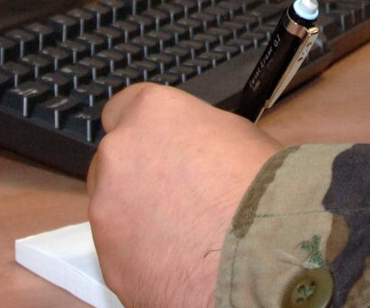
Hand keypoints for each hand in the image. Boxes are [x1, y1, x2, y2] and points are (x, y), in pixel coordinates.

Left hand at [86, 84, 281, 307]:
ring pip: (110, 207)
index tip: (155, 147)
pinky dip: (138, 253)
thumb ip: (195, 135)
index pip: (122, 109)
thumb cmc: (263, 192)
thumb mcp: (238, 136)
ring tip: (180, 234)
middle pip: (112, 161)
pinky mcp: (107, 257)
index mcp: (152, 113)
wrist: (263, 257)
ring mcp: (106, 208)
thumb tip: (190, 147)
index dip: (143, 132)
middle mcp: (119, 154)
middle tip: (174, 196)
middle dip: (136, 175)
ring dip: (135, 215)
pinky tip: (176, 260)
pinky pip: (117, 249)